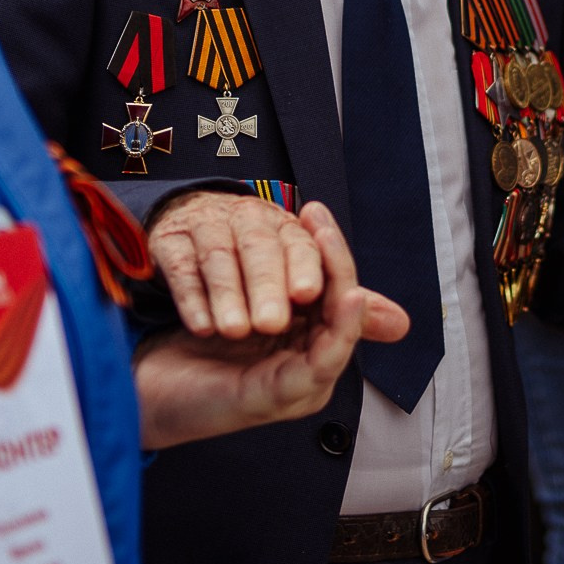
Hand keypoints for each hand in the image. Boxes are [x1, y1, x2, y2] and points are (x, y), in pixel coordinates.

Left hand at [133, 201, 411, 448]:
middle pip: (346, 310)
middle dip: (336, 259)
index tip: (312, 210)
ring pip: (342, 335)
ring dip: (343, 287)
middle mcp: (309, 367)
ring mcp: (300, 387)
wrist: (149, 393)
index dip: (330, 251)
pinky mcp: (282, 399)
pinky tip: (345, 297)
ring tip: (331, 244)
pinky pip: (323, 364)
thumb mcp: (238, 307)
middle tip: (318, 218)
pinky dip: (341, 330)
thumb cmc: (192, 352)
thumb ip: (269, 280)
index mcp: (304, 345)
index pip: (334, 293)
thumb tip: (292, 236)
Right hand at [150, 189, 400, 341]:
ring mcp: (205, 234)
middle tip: (272, 324)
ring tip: (234, 332)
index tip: (315, 291)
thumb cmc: (239, 326)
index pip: (306, 247)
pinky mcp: (166, 245)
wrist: (161, 307)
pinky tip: (201, 327)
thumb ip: (339, 327)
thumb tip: (402, 325)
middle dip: (268, 285)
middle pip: (263, 247)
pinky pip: (179, 265)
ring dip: (228, 293)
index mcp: (285, 241)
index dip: (315, 263)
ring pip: (220, 255)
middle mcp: (248, 228)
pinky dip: (189, 296)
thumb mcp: (291, 335)